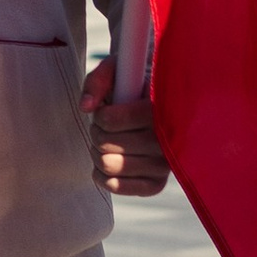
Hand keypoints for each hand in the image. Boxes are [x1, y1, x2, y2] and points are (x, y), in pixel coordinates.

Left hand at [81, 53, 169, 196]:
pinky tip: (109, 159)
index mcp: (164, 108)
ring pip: (108, 165)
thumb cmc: (133, 85)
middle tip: (106, 125)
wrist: (154, 106)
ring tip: (109, 140)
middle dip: (97, 131)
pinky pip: (116, 186)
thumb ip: (98, 81)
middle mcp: (169, 139)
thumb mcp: (117, 70)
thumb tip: (86, 107)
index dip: (102, 116)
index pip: (115, 121)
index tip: (106, 110)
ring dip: (98, 151)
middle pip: (106, 143)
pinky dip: (102, 175)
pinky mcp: (157, 184)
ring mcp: (165, 165)